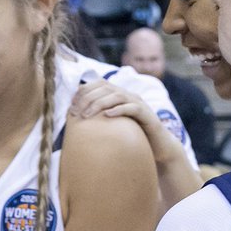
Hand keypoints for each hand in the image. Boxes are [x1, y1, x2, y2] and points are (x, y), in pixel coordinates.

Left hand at [70, 79, 185, 165]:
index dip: (84, 91)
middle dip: (88, 98)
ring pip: (117, 95)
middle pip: (105, 87)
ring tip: (87, 115)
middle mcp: (128, 96)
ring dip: (99, 103)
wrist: (158, 147)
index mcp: (119, 95)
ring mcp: (138, 104)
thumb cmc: (132, 137)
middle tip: (76, 113)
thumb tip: (75, 118)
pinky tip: (107, 116)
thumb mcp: (112, 125)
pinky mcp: (147, 115)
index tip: (72, 104)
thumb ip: (98, 119)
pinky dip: (119, 110)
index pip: (99, 83)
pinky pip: (133, 108)